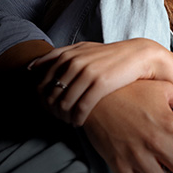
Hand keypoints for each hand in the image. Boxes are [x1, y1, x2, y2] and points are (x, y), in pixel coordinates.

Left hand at [29, 39, 172, 125]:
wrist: (140, 56)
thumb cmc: (111, 56)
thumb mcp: (84, 49)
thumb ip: (59, 55)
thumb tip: (33, 66)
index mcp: (69, 54)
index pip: (43, 79)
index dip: (42, 95)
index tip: (48, 104)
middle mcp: (75, 62)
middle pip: (52, 93)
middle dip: (52, 109)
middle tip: (58, 117)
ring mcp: (87, 73)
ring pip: (64, 102)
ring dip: (63, 116)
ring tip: (68, 120)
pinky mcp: (101, 84)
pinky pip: (80, 107)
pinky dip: (76, 118)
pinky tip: (79, 122)